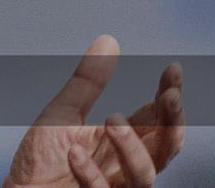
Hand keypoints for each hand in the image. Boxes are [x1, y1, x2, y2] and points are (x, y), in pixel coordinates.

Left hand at [4, 35, 184, 186]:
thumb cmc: (41, 160)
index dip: (169, 97)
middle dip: (171, 122)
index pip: (156, 119)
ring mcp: (112, 187)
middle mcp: (123, 165)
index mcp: (120, 142)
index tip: (172, 70)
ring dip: (132, 146)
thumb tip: (107, 42)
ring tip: (112, 119)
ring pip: (144, 175)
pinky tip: (74, 153)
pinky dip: (90, 174)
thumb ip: (87, 83)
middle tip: (166, 96)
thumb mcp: (62, 113)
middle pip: (164, 149)